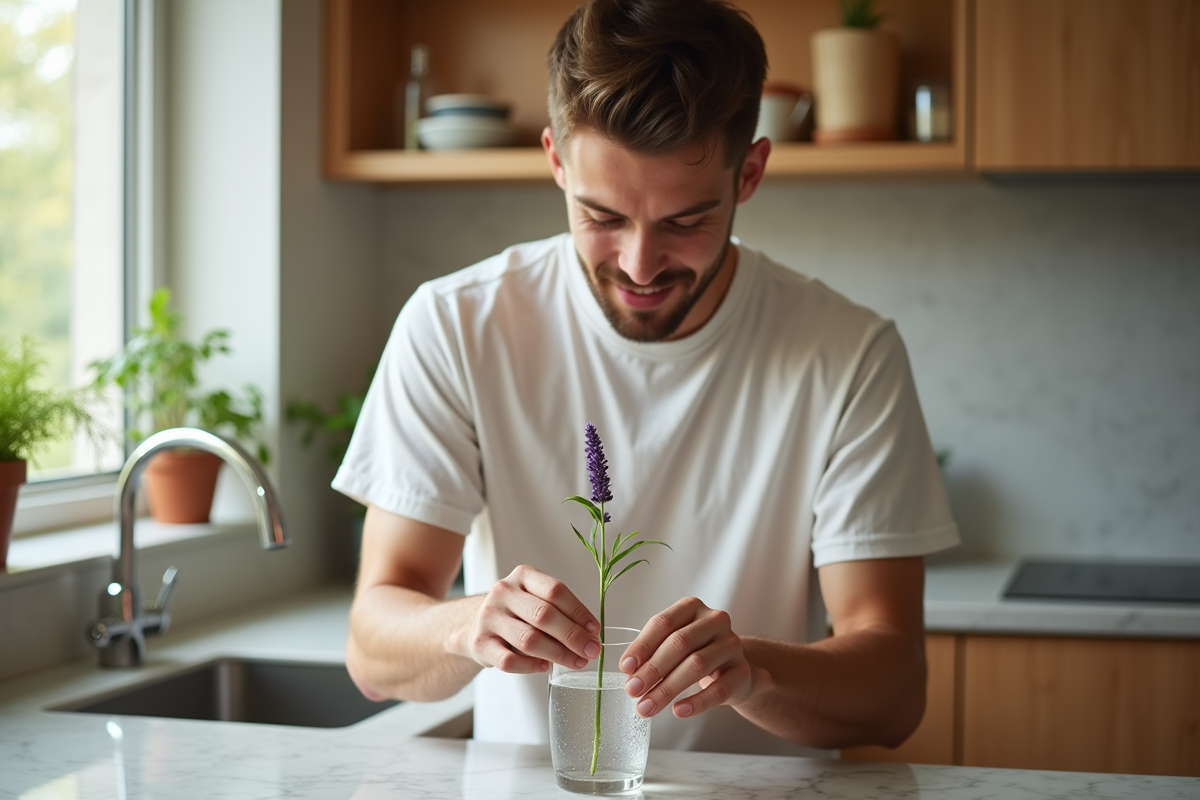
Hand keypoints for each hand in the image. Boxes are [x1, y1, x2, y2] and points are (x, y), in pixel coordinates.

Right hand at [460, 564, 601, 674]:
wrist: (478, 625)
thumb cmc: (517, 613)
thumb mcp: (536, 599)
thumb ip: (561, 612)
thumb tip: (590, 636)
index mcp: (522, 575)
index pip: (555, 590)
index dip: (579, 612)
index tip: (595, 630)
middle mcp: (503, 592)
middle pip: (544, 615)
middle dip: (573, 636)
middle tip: (591, 650)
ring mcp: (489, 617)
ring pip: (529, 640)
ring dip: (558, 654)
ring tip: (576, 661)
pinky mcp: (480, 643)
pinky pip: (510, 661)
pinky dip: (532, 667)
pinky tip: (545, 666)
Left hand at [620, 597, 755, 718]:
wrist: (735, 671)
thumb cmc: (696, 653)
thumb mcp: (673, 646)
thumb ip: (652, 653)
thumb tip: (629, 672)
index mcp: (692, 608)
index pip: (663, 623)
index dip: (642, 646)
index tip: (625, 668)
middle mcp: (714, 621)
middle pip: (679, 643)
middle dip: (652, 669)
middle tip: (632, 691)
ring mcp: (732, 645)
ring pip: (696, 665)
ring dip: (667, 689)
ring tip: (647, 706)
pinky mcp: (743, 671)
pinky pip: (719, 689)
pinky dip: (697, 702)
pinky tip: (679, 710)